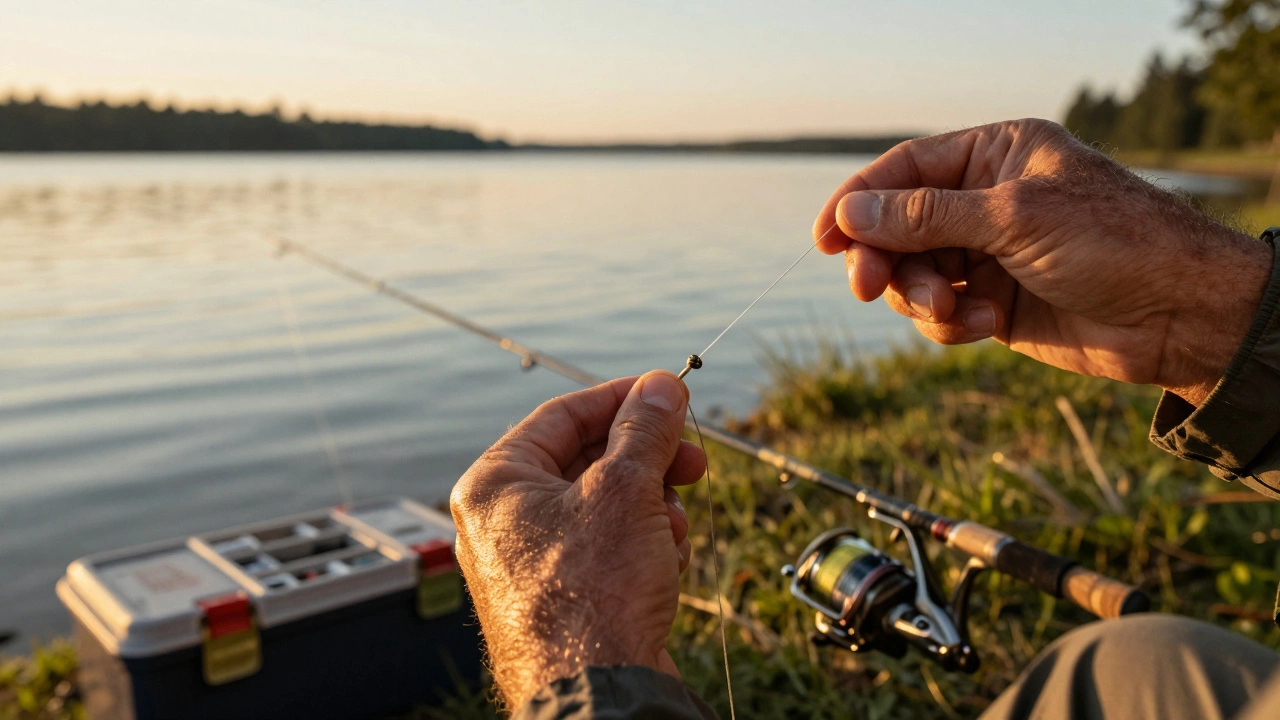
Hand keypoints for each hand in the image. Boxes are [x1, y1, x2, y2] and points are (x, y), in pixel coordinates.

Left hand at [449, 371, 704, 708]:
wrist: (597, 693)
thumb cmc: (591, 594)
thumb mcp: (624, 490)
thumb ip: (644, 430)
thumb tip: (662, 385)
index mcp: (493, 485)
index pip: (562, 415)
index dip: (622, 400)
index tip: (670, 394)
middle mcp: (502, 523)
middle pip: (586, 462)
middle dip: (647, 464)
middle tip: (693, 461)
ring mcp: (530, 565)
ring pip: (604, 508)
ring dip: (650, 510)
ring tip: (671, 530)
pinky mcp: (562, 600)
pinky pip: (606, 550)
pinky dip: (642, 548)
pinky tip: (666, 563)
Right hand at [812, 119, 1270, 404]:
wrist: (1181, 316)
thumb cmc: (1115, 244)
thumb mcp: (1013, 219)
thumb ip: (926, 217)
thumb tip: (850, 215)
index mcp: (997, 154)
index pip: (906, 169)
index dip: (858, 202)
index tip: (822, 239)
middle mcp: (988, 200)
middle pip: (900, 227)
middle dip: (885, 260)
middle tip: (870, 287)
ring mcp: (990, 254)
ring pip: (916, 275)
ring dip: (922, 298)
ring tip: (952, 313)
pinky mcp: (996, 304)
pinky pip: (943, 314)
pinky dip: (952, 325)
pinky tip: (987, 327)